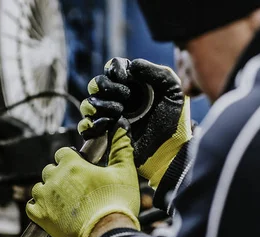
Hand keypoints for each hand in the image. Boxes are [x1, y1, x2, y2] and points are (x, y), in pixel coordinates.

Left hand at [26, 121, 139, 236]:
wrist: (108, 234)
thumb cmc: (117, 203)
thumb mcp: (124, 172)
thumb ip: (121, 148)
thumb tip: (121, 128)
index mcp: (72, 165)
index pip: (62, 153)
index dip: (71, 160)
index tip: (80, 169)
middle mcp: (54, 178)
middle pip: (50, 170)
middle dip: (60, 177)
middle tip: (76, 189)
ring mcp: (45, 198)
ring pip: (39, 187)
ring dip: (48, 192)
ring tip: (65, 202)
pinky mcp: (41, 216)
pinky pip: (31, 207)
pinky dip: (38, 208)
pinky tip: (52, 212)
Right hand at [77, 58, 191, 188]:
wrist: (170, 150)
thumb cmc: (175, 121)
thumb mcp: (174, 90)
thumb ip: (157, 72)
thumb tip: (132, 65)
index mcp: (132, 84)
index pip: (113, 67)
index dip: (114, 69)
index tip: (124, 77)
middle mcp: (117, 98)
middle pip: (96, 83)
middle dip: (106, 87)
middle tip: (124, 98)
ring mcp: (108, 116)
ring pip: (87, 104)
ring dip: (99, 105)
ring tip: (118, 113)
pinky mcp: (103, 134)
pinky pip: (85, 126)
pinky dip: (90, 124)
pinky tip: (106, 126)